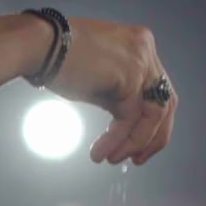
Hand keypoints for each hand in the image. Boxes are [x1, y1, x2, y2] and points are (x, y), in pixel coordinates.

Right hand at [45, 19, 177, 165]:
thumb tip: (125, 124)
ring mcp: (141, 62)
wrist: (39, 46)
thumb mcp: (99, 79)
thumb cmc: (59, 61)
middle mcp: (146, 50)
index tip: (139, 145)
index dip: (154, 123)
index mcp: (140, 46)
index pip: (159, 90)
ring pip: (152, 115)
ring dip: (134, 143)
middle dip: (153, 137)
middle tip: (137, 160)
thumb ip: (118, 95)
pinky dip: (119, 139)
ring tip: (113, 159)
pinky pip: (130, 118)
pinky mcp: (130, 76)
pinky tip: (101, 152)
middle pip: (166, 103)